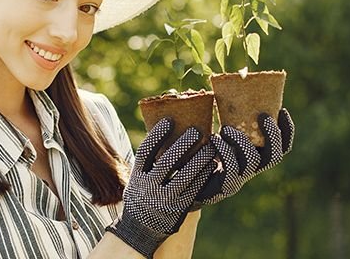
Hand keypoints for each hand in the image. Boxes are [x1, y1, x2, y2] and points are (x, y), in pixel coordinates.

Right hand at [107, 117, 215, 258]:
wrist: (141, 229)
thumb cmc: (142, 195)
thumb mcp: (137, 179)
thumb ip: (146, 162)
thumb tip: (158, 131)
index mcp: (137, 176)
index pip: (146, 152)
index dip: (157, 135)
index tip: (169, 120)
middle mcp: (148, 187)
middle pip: (167, 162)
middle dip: (183, 145)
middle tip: (197, 131)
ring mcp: (163, 199)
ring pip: (184, 176)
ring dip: (199, 159)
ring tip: (210, 146)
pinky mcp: (178, 209)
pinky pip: (194, 189)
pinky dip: (204, 176)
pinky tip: (212, 165)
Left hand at [191, 108, 294, 209]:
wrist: (186, 181)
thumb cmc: (202, 151)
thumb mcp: (217, 132)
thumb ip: (225, 117)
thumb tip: (219, 86)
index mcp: (255, 155)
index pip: (282, 146)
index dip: (287, 130)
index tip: (283, 109)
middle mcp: (252, 169)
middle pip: (274, 156)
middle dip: (272, 134)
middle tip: (262, 115)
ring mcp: (240, 179)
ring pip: (252, 162)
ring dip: (241, 141)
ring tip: (226, 128)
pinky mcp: (224, 186)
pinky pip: (230, 170)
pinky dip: (224, 152)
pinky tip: (213, 140)